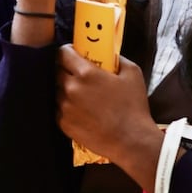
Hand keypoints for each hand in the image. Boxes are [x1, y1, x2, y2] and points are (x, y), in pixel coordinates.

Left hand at [56, 45, 163, 192]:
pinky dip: (67, 107)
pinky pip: (59, 108)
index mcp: (85, 73)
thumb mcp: (132, 74)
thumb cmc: (133, 106)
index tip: (73, 53)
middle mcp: (70, 88)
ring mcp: (64, 107)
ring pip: (57, 90)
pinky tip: (82, 110)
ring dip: (66, 89)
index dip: (67, 51)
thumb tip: (109, 54)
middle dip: (66, 69)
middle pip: (57, 71)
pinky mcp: (63, 123)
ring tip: (82, 95)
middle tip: (79, 74)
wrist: (130, 141)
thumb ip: (117, 59)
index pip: (63, 53)